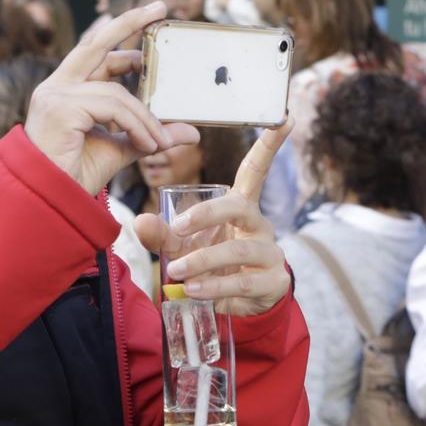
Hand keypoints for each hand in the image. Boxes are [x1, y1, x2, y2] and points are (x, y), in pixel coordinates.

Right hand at [24, 2, 187, 193]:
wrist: (52, 200)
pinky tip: (145, 144)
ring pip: (117, 92)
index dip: (123, 36)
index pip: (97, 53)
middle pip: (96, 44)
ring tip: (159, 143)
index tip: (152, 22)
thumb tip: (191, 131)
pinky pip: (113, 108)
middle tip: (160, 8)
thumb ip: (152, 134)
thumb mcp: (123, 149)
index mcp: (68, 90)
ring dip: (145, 118)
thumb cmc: (77, 174)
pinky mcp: (60, 107)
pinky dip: (136, 126)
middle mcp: (57, 86)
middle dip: (129, 23)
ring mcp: (55, 94)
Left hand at [134, 122, 294, 316]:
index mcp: (242, 207)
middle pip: (240, 207)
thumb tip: (141, 220)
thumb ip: (162, 234)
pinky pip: (242, 281)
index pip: (255, 171)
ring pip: (238, 249)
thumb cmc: (212, 264)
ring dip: (203, 259)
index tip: (284, 118)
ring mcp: (270, 253)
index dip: (269, 146)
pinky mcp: (273, 281)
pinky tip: (194, 290)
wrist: (240, 307)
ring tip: (177, 271)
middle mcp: (259, 225)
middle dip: (207, 214)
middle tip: (178, 227)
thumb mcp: (184, 247)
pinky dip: (213, 285)